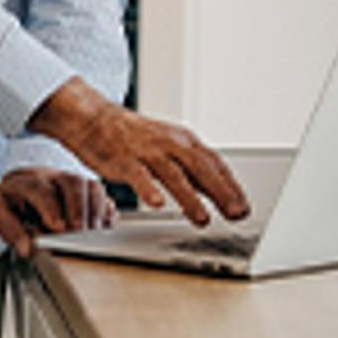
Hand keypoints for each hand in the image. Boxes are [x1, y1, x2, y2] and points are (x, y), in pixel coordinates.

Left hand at [0, 168, 113, 256]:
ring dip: (96, 210)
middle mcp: (53, 177)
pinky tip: (104, 228)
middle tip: (79, 231)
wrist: (22, 186)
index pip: (40, 188)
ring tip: (94, 233)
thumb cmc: (11, 201)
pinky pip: (104, 198)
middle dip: (78, 207)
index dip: (50, 207)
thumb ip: (10, 230)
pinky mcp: (87, 193)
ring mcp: (73, 184)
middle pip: (73, 182)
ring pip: (92, 187)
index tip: (57, 227)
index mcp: (28, 180)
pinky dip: (107, 213)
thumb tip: (27, 249)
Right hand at [26, 79, 248, 226]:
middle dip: (221, 192)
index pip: (214, 163)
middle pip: (201, 167)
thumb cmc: (131, 136)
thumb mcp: (167, 146)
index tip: (244, 207)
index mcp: (182, 140)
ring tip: (203, 219)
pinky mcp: (123, 160)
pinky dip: (148, 190)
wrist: (92, 117)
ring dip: (190, 198)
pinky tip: (157, 204)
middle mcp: (169, 143)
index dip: (232, 185)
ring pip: (173, 175)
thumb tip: (217, 191)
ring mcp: (146, 151)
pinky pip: (138, 176)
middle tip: (236, 214)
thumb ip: (190, 169)